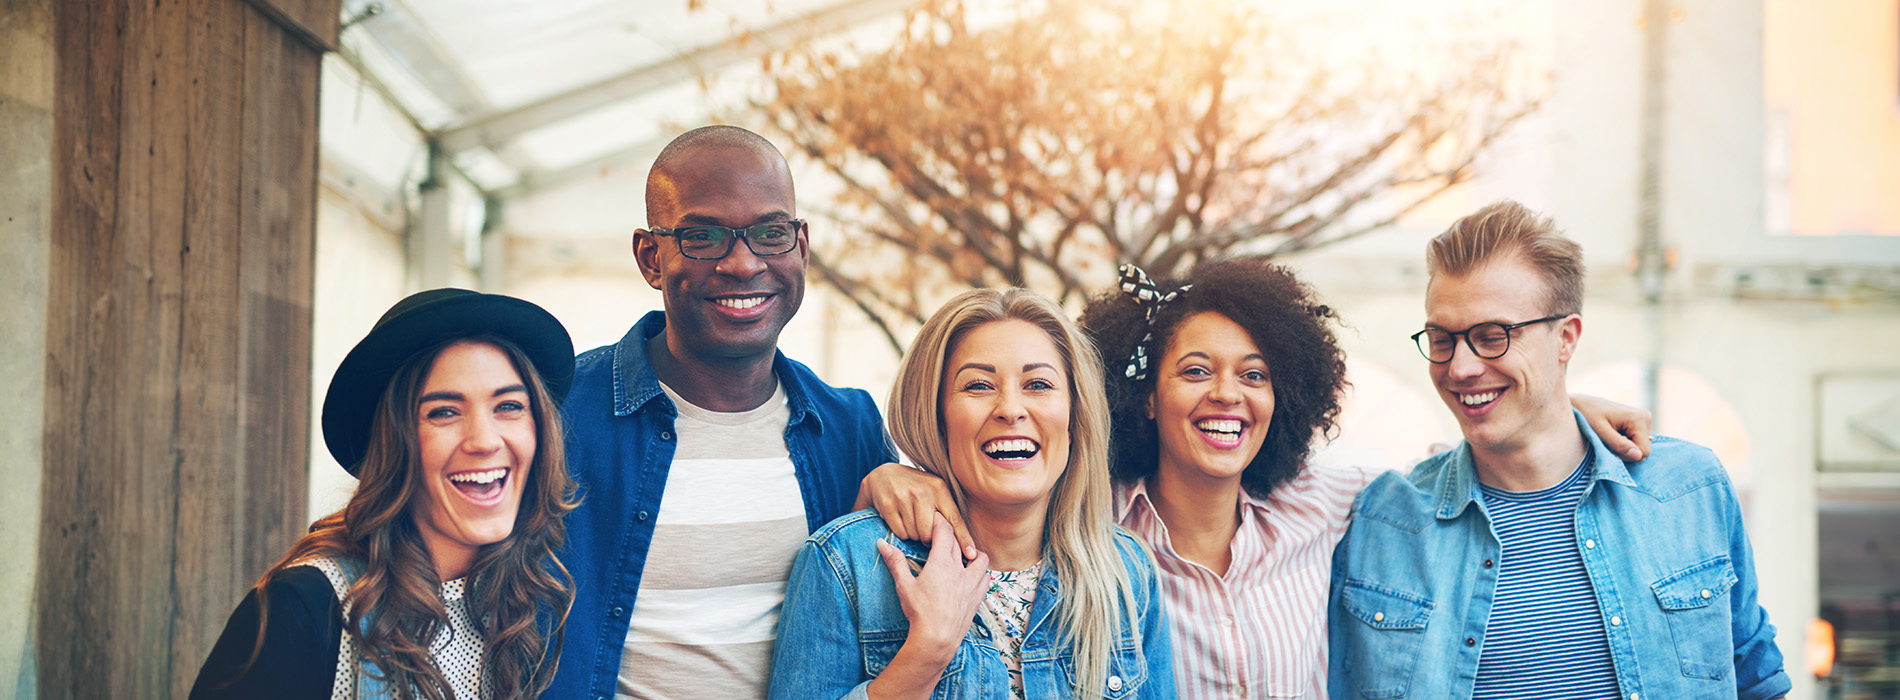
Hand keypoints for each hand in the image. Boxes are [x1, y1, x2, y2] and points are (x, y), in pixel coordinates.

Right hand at [859, 463, 977, 559]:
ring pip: (914, 534)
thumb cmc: (915, 487)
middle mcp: (923, 492)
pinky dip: (901, 533)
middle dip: (928, 538)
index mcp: (939, 488)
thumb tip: (961, 539)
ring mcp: (904, 497)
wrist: (884, 475)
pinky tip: (900, 522)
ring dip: (914, 535)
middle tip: (924, 533)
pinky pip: (900, 532)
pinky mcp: (888, 505)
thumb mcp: (934, 490)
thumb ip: (946, 510)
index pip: (954, 518)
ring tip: (911, 523)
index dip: (964, 538)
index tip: (971, 554)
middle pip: (930, 533)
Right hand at [877, 514, 988, 658]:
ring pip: (979, 558)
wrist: (937, 639)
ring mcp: (972, 583)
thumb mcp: (904, 585)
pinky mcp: (977, 597)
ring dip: (972, 553)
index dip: (940, 521)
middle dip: (951, 535)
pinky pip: (985, 578)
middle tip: (942, 534)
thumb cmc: (919, 612)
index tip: (935, 516)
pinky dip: (981, 573)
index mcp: (941, 562)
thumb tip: (882, 543)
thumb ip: (895, 561)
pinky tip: (973, 576)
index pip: (944, 531)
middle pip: (959, 543)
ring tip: (963, 555)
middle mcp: (960, 569)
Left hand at [1571, 393, 1651, 462]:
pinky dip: (1624, 442)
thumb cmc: (1587, 416)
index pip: (1644, 452)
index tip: (1610, 445)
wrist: (1582, 404)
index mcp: (1639, 419)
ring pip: (1640, 447)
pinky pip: (1637, 442)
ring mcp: (1644, 420)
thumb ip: (1619, 445)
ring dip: (1624, 447)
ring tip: (1609, 435)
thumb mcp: (1600, 432)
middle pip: (1643, 450)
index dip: (1626, 455)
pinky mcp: (1640, 423)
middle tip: (1608, 440)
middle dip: (1625, 451)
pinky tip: (1613, 433)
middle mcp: (1646, 417)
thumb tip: (1638, 456)